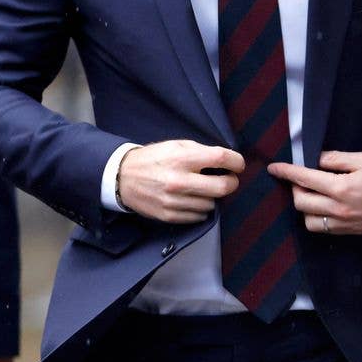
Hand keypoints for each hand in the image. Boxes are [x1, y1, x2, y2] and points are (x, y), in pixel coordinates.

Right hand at [117, 140, 243, 222]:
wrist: (123, 177)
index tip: (238, 164)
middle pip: (222, 187)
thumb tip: (226, 161)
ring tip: (202, 188)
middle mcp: (179, 180)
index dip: (236, 161)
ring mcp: (174, 201)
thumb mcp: (175, 145)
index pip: (220, 158)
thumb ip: (201, 151)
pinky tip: (193, 199)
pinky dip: (200, 208)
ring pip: (211, 204)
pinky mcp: (169, 216)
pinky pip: (199, 216)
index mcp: (182, 158)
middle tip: (228, 179)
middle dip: (231, 183)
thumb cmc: (153, 158)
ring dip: (212, 196)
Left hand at [268, 151, 361, 233]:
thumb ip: (336, 159)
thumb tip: (317, 160)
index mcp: (341, 188)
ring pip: (308, 220)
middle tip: (300, 176)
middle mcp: (338, 209)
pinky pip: (322, 228)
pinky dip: (315, 217)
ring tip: (312, 192)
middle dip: (294, 187)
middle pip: (301, 202)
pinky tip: (322, 205)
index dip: (287, 172)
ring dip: (304, 205)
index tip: (275, 167)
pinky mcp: (348, 232)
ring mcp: (343, 224)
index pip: (304, 179)